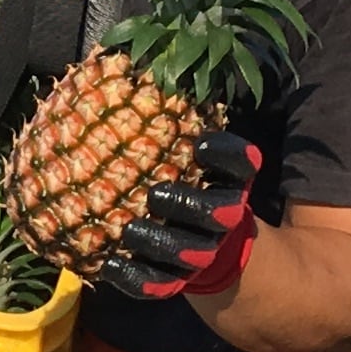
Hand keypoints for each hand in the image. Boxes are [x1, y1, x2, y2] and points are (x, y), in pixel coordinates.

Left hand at [97, 129, 262, 302]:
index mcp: (232, 181)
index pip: (240, 164)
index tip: (199, 144)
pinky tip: (110, 263)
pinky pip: (157, 283)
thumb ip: (176, 122)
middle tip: (155, 192)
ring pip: (187, 254)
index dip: (225, 155)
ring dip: (159, 242)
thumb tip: (123, 68)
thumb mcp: (190, 149)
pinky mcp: (175, 279)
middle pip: (215, 216)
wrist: (201, 237)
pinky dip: (134, 276)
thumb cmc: (183, 177)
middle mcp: (224, 218)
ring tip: (128, 229)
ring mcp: (201, 252)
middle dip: (187, 205)